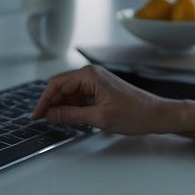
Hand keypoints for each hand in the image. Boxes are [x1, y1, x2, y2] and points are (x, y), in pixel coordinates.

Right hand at [31, 64, 169, 135]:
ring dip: (63, 105)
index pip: (57, 85)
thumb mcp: (99, 118)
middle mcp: (92, 73)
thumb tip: (51, 114)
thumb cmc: (134, 114)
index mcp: (89, 75)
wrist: (157, 115)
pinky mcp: (102, 88)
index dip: (44, 101)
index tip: (37, 115)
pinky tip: (74, 117)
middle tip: (45, 120)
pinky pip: (81, 94)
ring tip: (60, 121)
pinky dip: (74, 105)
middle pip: (62, 86)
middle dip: (52, 103)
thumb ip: (71, 115)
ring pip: (71, 91)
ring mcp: (98, 80)